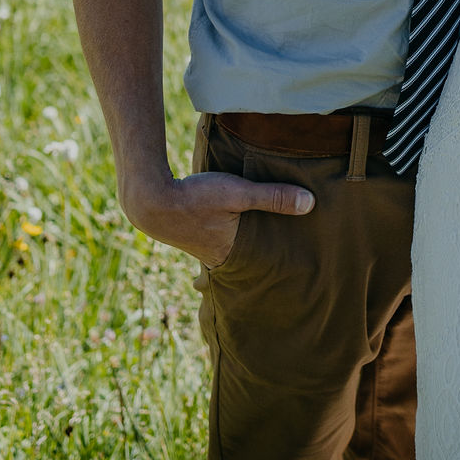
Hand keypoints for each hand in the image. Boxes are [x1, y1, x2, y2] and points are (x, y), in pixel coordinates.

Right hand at [126, 169, 314, 268]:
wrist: (149, 199)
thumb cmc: (195, 198)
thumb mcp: (238, 193)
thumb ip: (273, 197)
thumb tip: (311, 204)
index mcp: (232, 255)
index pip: (265, 266)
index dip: (282, 264)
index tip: (303, 262)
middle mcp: (218, 259)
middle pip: (251, 259)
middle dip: (268, 254)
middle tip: (296, 253)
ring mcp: (204, 249)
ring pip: (235, 248)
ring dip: (250, 242)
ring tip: (272, 236)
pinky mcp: (195, 235)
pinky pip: (221, 238)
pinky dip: (234, 233)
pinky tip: (240, 223)